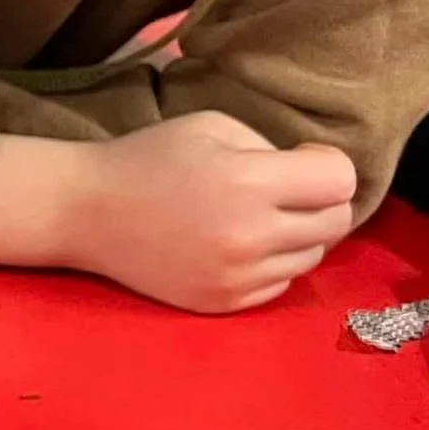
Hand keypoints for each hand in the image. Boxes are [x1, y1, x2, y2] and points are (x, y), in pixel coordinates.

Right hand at [0, 112, 357, 312]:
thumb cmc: (151, 159)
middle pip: (334, 224)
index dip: (328, 167)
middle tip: (288, 192)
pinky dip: (272, 265)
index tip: (301, 162)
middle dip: (321, 202)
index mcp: (249, 182)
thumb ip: (274, 149)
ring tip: (260, 219)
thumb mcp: (216, 126)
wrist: (88, 214)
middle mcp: (249, 236)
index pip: (340, 182)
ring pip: (311, 257)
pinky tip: (239, 246)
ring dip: (298, 236)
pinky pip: (279, 286)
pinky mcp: (220, 304)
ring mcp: (235, 277)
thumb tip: (318, 176)